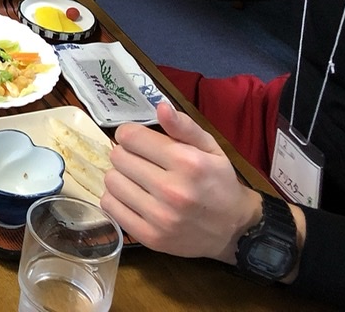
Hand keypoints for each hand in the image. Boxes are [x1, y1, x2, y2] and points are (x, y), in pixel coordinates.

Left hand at [102, 102, 262, 263]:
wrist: (234, 230)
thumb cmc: (219, 183)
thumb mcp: (210, 149)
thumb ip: (184, 126)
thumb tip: (160, 107)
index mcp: (186, 162)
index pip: (129, 136)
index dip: (130, 135)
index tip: (139, 142)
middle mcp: (172, 190)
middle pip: (117, 157)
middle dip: (126, 154)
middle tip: (141, 162)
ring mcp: (160, 217)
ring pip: (110, 181)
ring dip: (120, 176)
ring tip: (137, 180)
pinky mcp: (150, 237)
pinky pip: (109, 207)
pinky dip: (115, 199)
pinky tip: (133, 198)